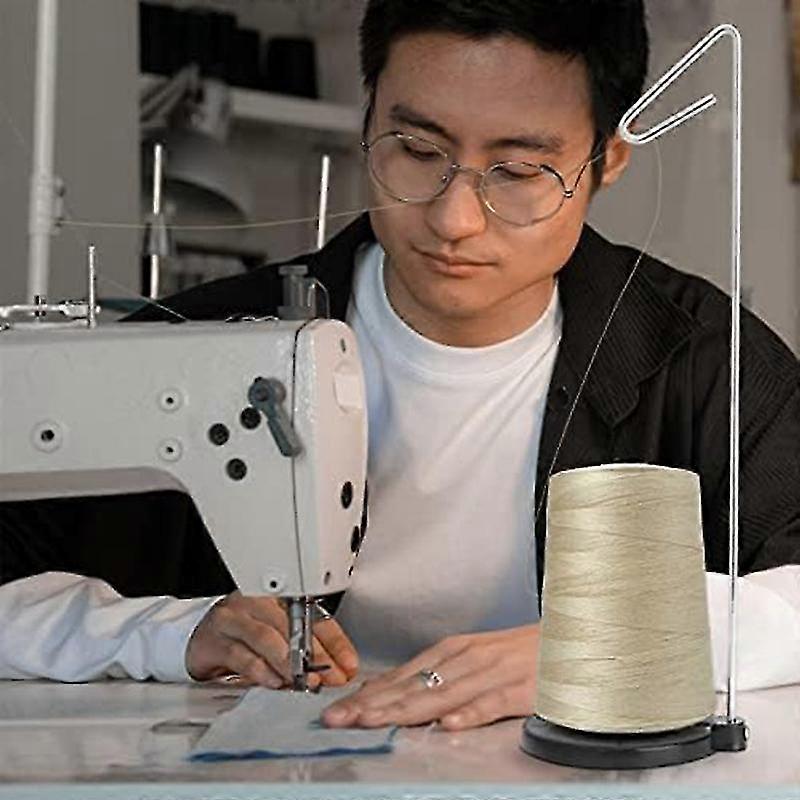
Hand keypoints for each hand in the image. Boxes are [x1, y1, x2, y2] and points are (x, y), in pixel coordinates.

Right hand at [185, 592, 358, 689]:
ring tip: (303, 680)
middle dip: (315, 655)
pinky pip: (242, 654)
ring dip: (288, 662)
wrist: (196, 642)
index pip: (313, 616)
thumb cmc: (241, 639)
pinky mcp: (215, 639)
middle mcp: (256, 603)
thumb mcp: (277, 642)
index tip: (348, 663)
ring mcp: (233, 619)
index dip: (334, 642)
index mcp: (277, 599)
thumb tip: (336, 671)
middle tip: (330, 677)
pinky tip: (274, 681)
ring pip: (266, 637)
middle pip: (292, 625)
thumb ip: (303, 651)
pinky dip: (261, 670)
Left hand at [321, 625, 539, 730]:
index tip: (340, 709)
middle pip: (415, 685)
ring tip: (375, 721)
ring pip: (443, 693)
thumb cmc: (520, 650)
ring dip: (406, 709)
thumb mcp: (474, 657)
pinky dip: (470, 713)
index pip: (404, 675)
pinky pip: (492, 702)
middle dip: (374, 704)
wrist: (571, 635)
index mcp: (454, 651)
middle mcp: (468, 659)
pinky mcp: (522, 688)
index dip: (370, 694)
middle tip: (341, 718)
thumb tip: (394, 689)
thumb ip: (438, 674)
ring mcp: (493, 673)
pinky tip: (449, 725)